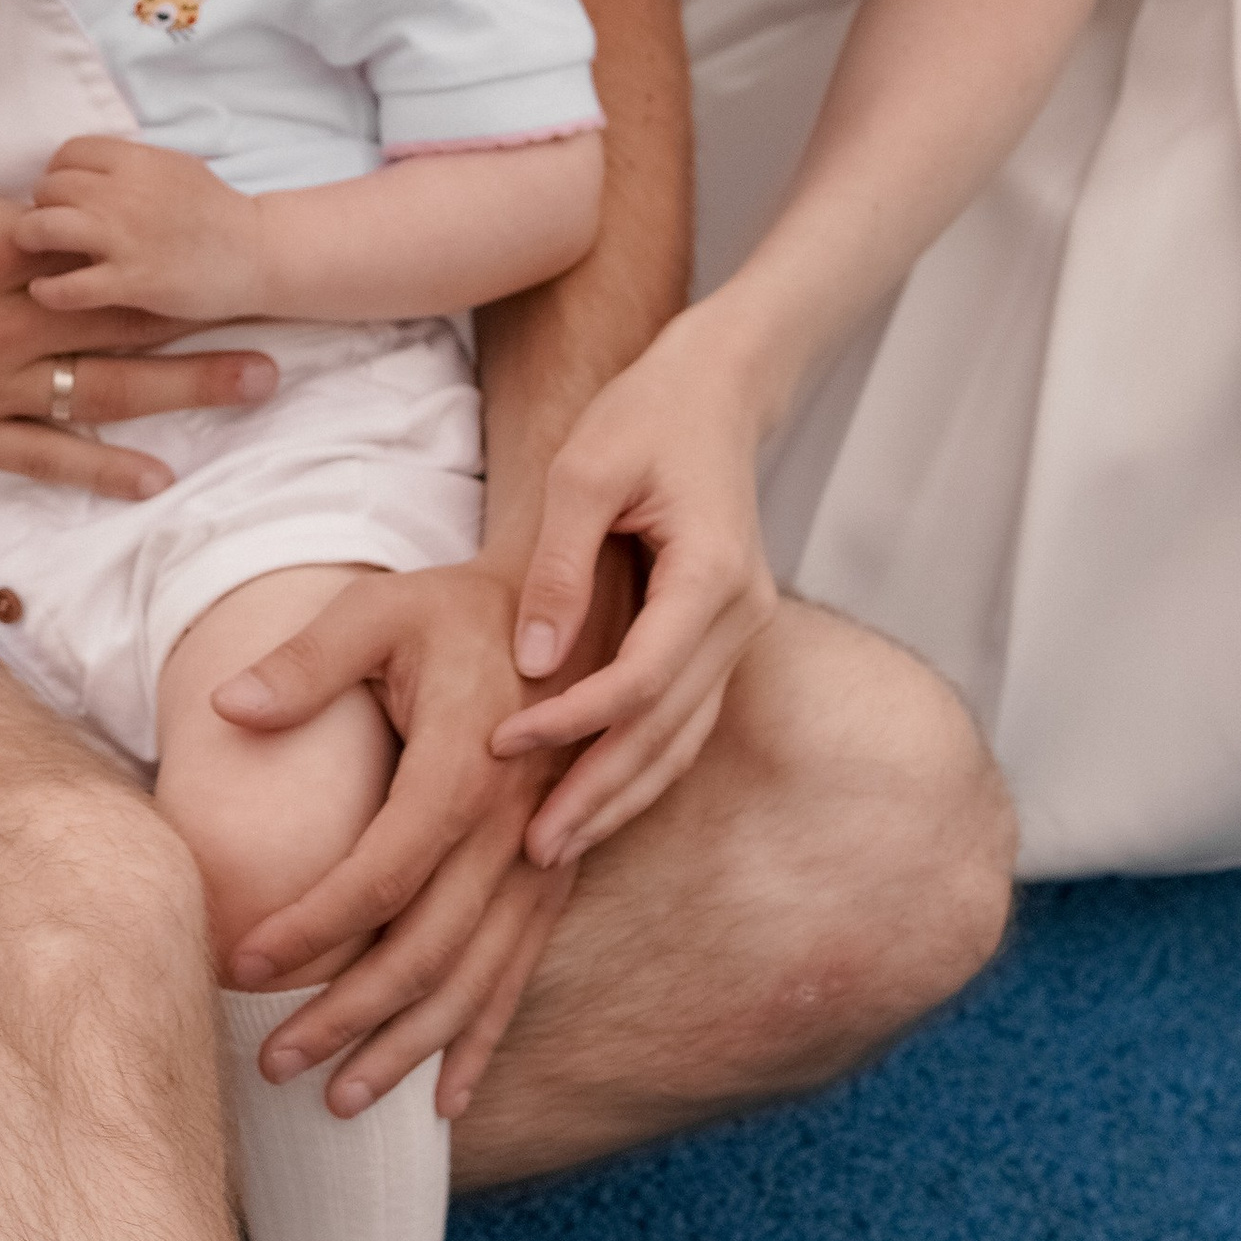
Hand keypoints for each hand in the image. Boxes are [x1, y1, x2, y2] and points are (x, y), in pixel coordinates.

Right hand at [0, 0, 275, 496]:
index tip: (226, 236)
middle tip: (282, 324)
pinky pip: (39, 455)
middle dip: (202, 318)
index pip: (97, 242)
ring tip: (255, 384)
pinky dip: (99, 466)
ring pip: (101, 390)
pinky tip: (155, 473)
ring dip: (183, 388)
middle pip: (122, 317)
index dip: (164, 240)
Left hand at [16, 136, 263, 321]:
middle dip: (43, 206)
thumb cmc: (216, 210)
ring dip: (31, 239)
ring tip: (36, 251)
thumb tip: (84, 163)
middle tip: (49, 225)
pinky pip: (66, 286)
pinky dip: (48, 290)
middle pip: (50, 188)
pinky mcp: (130, 282)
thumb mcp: (173, 165)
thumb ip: (128, 163)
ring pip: (44, 227)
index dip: (58, 173)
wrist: (257, 253)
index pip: (68, 153)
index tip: (63, 194)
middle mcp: (123, 193)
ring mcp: (124, 238)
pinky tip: (46, 291)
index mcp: (136, 160)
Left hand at [209, 557, 575, 1119]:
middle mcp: (514, 826)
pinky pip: (519, 972)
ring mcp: (543, 858)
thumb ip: (306, 662)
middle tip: (275, 1062)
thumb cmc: (457, 609)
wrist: (570, 609)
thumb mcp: (378, 610)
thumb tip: (225, 706)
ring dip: (407, 1046)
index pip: (380, 874)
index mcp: (466, 765)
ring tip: (338, 1099)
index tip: (241, 965)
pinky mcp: (556, 873)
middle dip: (349, 1016)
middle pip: (427, 949)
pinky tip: (445, 1099)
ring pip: (475, 979)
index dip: (312, 929)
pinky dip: (481, 1038)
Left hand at [492, 303, 779, 865]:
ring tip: (551, 847)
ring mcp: (741, 633)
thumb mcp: (585, 470)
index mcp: (715, 574)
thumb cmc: (644, 416)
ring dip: (620, 796)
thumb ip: (558, 567)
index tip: (498, 744)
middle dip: (597, 793)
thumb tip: (530, 662)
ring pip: (683, 739)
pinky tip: (591, 801)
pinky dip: (640, 765)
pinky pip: (684, 720)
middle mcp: (742, 616)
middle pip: (668, 730)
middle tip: (527, 850)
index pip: (643, 679)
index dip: (572, 722)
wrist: (715, 390)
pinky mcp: (722, 640)